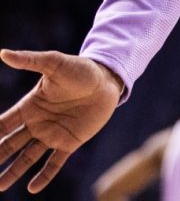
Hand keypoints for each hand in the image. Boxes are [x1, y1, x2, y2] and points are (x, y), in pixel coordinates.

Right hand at [0, 50, 122, 193]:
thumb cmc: (80, 69)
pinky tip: (32, 189)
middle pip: (10, 144)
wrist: (107, 79)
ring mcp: (53, 133)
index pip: (3, 125)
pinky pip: (55, 162)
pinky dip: (44, 175)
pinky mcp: (71, 141)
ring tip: (0, 187)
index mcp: (30, 106)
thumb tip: (3, 53)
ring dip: (13, 171)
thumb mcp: (54, 63)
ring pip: (28, 157)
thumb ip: (30, 61)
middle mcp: (38, 123)